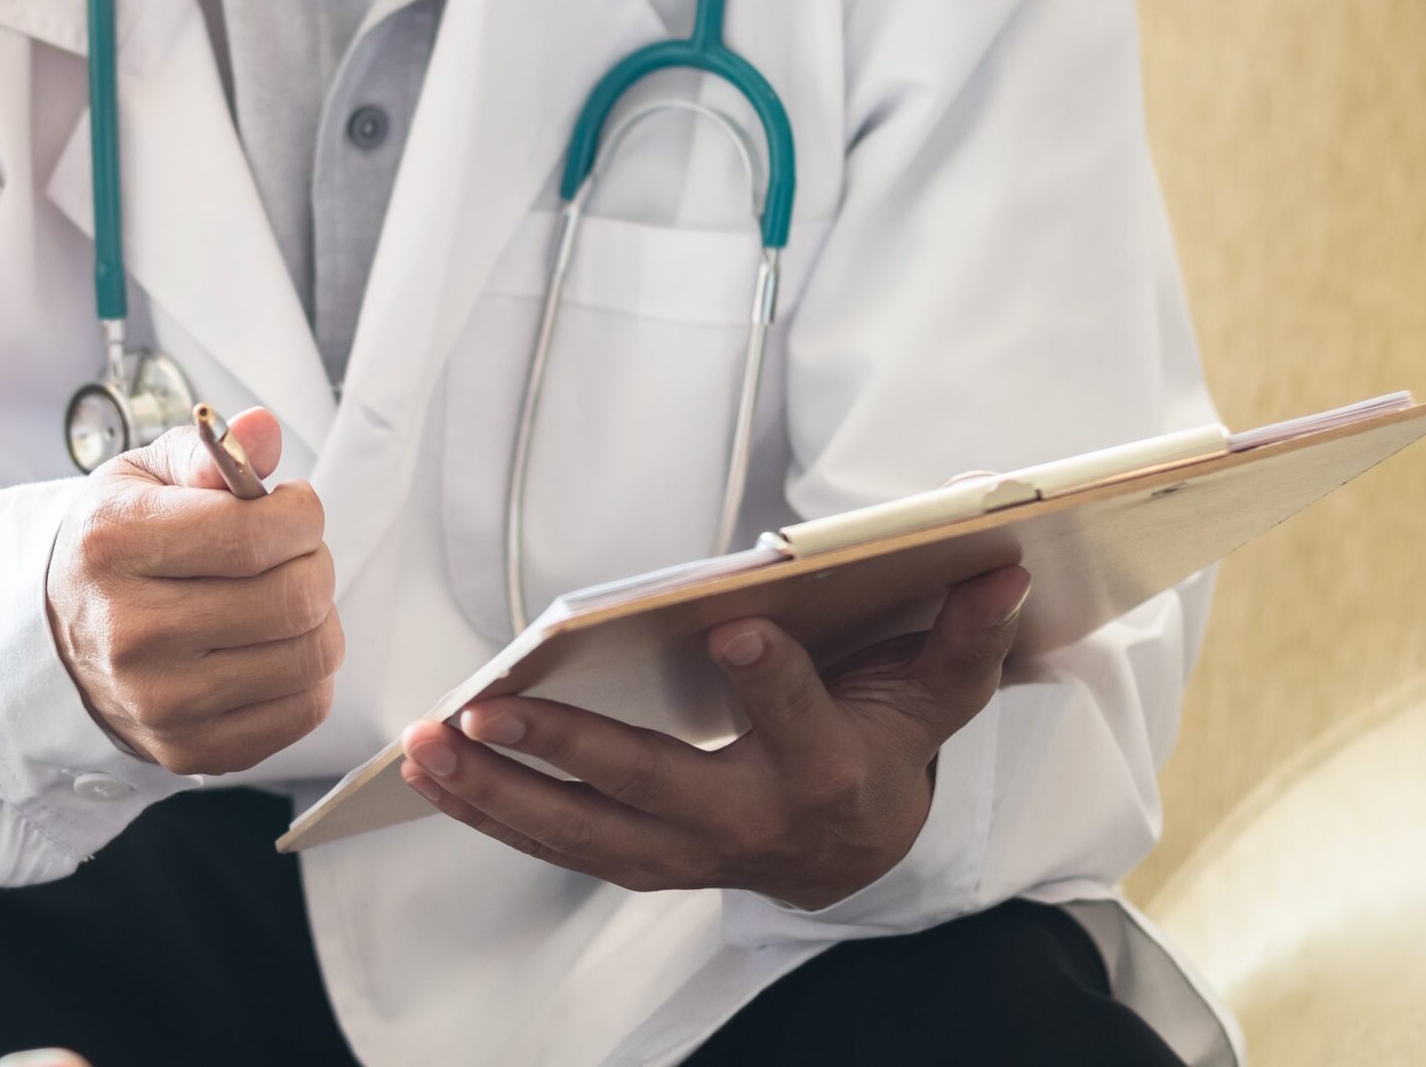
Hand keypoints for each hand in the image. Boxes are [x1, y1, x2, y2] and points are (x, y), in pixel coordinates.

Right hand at [48, 408, 340, 775]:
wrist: (53, 642)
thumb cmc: (112, 550)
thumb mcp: (139, 480)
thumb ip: (205, 452)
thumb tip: (263, 430)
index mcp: (114, 545)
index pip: (254, 535)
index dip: (301, 513)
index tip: (290, 506)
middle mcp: (130, 631)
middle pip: (293, 599)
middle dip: (315, 562)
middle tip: (293, 553)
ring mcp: (161, 701)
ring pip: (311, 656)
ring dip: (318, 618)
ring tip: (283, 597)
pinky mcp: (191, 749)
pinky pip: (304, 711)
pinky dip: (309, 674)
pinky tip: (274, 648)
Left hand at [398, 565, 1029, 909]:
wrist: (859, 850)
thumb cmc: (882, 743)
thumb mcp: (935, 692)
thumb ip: (964, 634)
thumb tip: (1001, 564)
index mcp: (828, 771)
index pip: (798, 719)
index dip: (769, 678)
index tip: (730, 627)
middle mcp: (750, 823)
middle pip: (654, 788)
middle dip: (568, 753)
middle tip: (490, 709)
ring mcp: (685, 852)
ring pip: (582, 834)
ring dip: (496, 793)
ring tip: (423, 745)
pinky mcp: (637, 860)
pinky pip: (555, 845)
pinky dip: (490, 812)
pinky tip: (429, 770)